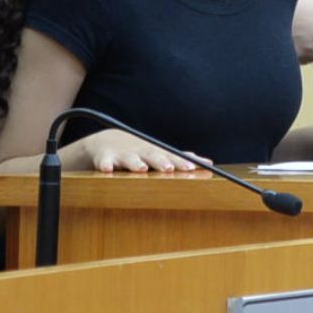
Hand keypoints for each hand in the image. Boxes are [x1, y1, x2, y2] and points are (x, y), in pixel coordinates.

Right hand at [61, 130, 206, 174]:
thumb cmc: (139, 151)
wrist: (105, 142)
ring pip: (129, 159)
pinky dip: (104, 165)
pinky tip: (106, 170)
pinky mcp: (104, 158)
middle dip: (160, 161)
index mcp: (155, 152)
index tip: (193, 168)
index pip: (171, 157)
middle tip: (169, 168)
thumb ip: (181, 158)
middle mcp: (141, 151)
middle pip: (152, 155)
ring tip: (141, 168)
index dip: (181, 162)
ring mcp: (122, 154)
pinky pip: (103, 162)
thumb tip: (209, 162)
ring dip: (135, 163)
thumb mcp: (159, 153)